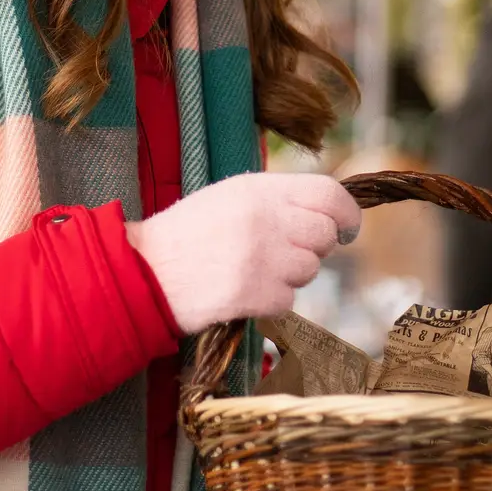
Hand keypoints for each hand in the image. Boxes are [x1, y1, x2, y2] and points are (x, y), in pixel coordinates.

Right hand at [126, 172, 361, 333]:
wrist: (143, 271)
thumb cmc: (187, 234)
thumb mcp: (229, 198)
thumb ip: (276, 201)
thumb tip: (326, 213)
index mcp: (259, 189)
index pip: (328, 194)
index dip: (347, 213)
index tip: (347, 229)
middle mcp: (265, 218)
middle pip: (324, 236)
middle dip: (314, 250)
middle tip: (286, 255)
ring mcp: (260, 257)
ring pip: (308, 270)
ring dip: (289, 276)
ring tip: (253, 271)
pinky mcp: (252, 292)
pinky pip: (288, 300)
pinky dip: (271, 301)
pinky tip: (243, 291)